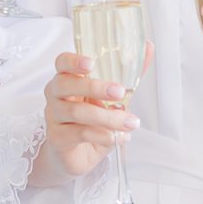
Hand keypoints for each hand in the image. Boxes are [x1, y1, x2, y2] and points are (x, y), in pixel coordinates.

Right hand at [37, 45, 148, 182]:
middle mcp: (56, 95)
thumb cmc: (94, 121)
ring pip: (76, 111)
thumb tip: (148, 47)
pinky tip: (118, 138)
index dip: (73, 61)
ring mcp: (54, 117)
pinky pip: (79, 133)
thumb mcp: (113, 98)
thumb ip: (129, 74)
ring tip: (130, 123)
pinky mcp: (57, 138)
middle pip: (65, 84)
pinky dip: (102, 135)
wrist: (78, 156)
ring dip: (107, 117)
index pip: (62, 62)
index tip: (91, 63)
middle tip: (120, 92)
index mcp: (67, 78)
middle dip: (94, 87)